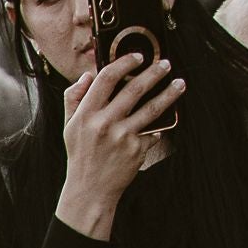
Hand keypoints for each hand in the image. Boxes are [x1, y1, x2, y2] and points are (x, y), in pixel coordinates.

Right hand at [50, 52, 182, 238]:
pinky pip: (152, 131)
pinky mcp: (137, 149)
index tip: (138, 57)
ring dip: (170, 92)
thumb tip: (87, 76)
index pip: (106, 78)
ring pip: (152, 107)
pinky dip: (157, 127)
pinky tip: (164, 121)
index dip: (124, 63)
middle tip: (166, 64)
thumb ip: (73, 99)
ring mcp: (122, 137)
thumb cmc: (80, 155)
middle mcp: (104, 124)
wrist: (89, 190)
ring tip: (180, 83)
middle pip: (134, 88)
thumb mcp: (68, 127)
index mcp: (85, 115)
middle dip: (154, 72)